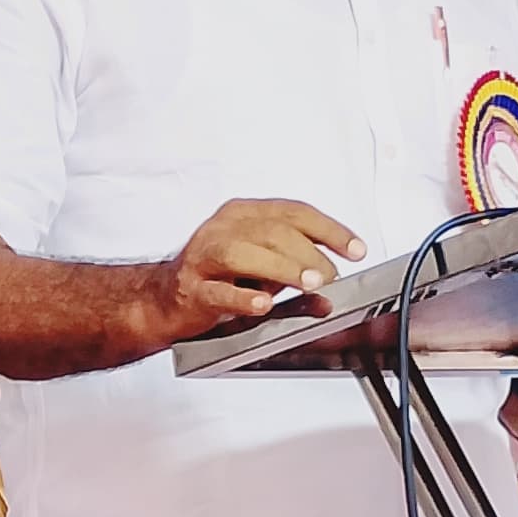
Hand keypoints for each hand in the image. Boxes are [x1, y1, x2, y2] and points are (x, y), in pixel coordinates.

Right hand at [155, 197, 365, 340]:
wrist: (162, 300)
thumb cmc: (215, 278)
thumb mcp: (262, 270)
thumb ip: (294, 276)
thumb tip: (328, 294)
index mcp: (242, 214)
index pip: (293, 212)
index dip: (329, 229)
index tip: (355, 249)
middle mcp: (221, 229)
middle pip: (271, 231)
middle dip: (308, 253)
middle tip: (330, 276)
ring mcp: (202, 258)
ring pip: (242, 253)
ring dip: (281, 267)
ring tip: (308, 283)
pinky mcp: (190, 290)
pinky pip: (217, 291)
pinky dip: (242, 297)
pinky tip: (262, 304)